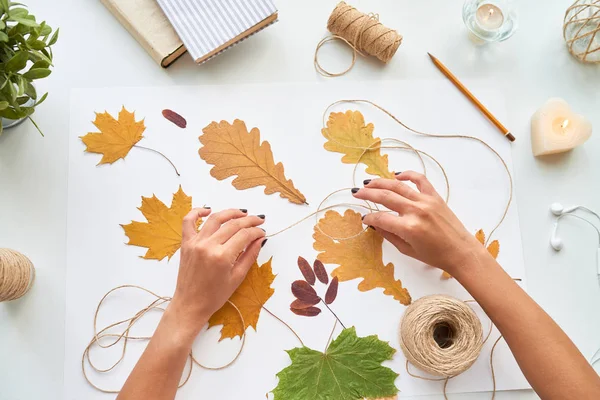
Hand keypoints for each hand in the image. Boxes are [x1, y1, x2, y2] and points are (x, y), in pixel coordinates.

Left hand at [168, 208, 266, 335]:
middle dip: (249, 220)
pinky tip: (208, 209)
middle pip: (232, 224)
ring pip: (215, 218)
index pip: (244, 235)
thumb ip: (250, 255)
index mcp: (222, 257)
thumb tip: (260, 239)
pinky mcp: (186, 243)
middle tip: (259, 220)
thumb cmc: (215, 296)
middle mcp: (208, 246)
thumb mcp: (237, 277)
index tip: (263, 232)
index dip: (256, 231)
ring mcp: (195, 243)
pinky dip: (197, 212)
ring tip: (242, 213)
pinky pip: (189, 221)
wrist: (190, 305)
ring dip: (230, 212)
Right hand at [353, 171, 485, 274]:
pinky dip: (407, 175)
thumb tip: (375, 224)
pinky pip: (420, 180)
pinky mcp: (435, 197)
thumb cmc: (435, 256)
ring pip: (398, 186)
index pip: (381, 218)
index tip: (364, 219)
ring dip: (380, 182)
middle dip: (368, 194)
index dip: (370, 218)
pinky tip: (396, 175)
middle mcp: (416, 211)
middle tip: (356, 193)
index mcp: (408, 228)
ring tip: (368, 183)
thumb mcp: (407, 250)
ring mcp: (426, 201)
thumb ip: (389, 235)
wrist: (461, 252)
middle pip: (385, 197)